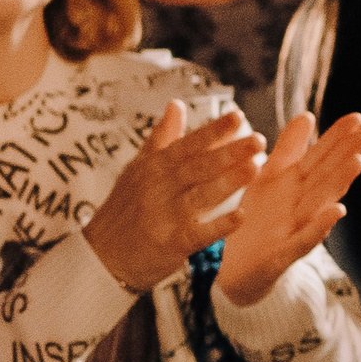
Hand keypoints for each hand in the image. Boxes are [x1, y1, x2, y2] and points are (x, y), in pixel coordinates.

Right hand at [86, 103, 262, 292]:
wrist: (101, 257)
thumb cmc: (125, 210)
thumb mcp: (137, 169)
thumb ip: (162, 138)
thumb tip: (177, 104)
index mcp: (153, 168)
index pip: (186, 145)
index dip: (212, 131)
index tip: (238, 116)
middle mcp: (158, 189)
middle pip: (197, 167)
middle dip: (229, 153)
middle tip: (259, 140)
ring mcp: (164, 217)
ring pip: (200, 196)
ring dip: (228, 182)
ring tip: (254, 168)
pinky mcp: (169, 244)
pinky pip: (198, 234)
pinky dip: (219, 226)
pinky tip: (241, 216)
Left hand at [214, 112, 360, 305]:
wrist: (236, 268)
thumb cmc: (258, 221)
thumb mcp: (270, 178)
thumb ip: (289, 149)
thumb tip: (308, 115)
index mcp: (297, 184)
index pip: (321, 156)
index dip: (337, 137)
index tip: (358, 117)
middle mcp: (303, 204)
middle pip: (327, 175)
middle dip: (347, 154)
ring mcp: (297, 227)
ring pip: (322, 202)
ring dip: (340, 182)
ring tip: (358, 161)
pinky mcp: (285, 253)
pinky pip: (305, 239)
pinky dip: (321, 226)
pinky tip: (337, 211)